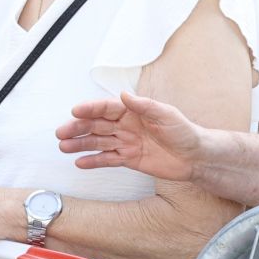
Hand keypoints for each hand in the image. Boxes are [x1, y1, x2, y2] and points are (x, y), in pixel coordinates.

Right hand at [56, 91, 203, 181]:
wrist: (197, 157)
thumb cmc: (184, 132)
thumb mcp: (167, 114)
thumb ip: (144, 105)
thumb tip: (123, 95)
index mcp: (132, 111)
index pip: (106, 108)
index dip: (90, 109)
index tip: (75, 111)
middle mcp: (125, 126)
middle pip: (96, 125)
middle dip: (78, 128)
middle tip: (61, 133)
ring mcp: (126, 143)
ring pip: (98, 142)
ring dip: (80, 144)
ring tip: (63, 147)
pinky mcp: (129, 159)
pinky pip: (107, 160)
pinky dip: (93, 161)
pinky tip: (79, 163)